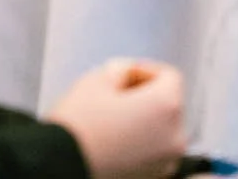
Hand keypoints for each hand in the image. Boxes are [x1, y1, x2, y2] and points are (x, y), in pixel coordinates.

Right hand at [47, 57, 187, 178]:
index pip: (169, 76)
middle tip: (115, 92)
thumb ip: (120, 69)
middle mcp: (174, 136)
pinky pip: (154, 151)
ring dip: (143, 118)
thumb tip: (126, 74)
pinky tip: (114, 138)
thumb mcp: (96, 80)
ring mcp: (166, 160)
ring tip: (112, 117)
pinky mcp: (154, 176)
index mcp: (166, 106)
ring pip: (162, 129)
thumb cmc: (79, 126)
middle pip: (168, 103)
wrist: (63, 164)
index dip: (144, 68)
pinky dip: (140, 142)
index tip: (125, 71)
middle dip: (145, 94)